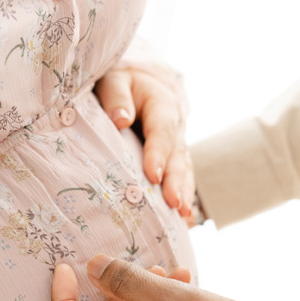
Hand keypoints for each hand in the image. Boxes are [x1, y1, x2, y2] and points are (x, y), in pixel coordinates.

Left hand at [96, 66, 196, 225]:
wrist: (136, 80)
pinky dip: (183, 197)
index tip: (153, 176)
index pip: (162, 131)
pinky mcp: (172, 158)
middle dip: (176, 181)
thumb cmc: (121, 81)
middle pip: (178, 156)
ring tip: (184, 217)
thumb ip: (116, 96)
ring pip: (184, 170)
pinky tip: (184, 221)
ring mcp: (177, 144)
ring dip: (184, 193)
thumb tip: (121, 120)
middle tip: (174, 204)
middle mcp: (175, 126)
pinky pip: (181, 178)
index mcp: (162, 104)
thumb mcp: (114, 79)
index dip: (158, 154)